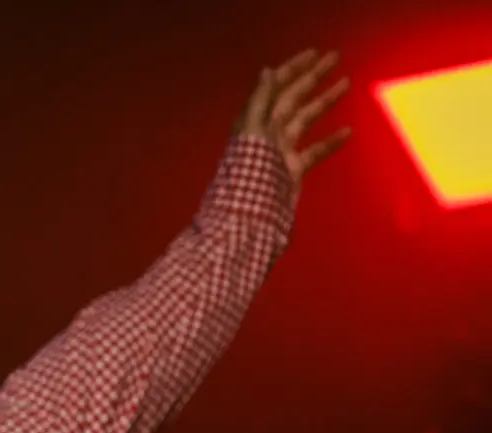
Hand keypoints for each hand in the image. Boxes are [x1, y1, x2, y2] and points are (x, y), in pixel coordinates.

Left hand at [236, 49, 347, 183]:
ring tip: (346, 82)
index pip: (276, 88)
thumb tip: (267, 70)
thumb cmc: (244, 176)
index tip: (315, 53)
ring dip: (325, 100)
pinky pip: (314, 152)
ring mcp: (281, 152)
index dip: (293, 68)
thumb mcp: (250, 133)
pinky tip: (348, 131)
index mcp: (254, 122)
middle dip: (313, 76)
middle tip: (336, 56)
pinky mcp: (292, 172)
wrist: (246, 218)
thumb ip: (259, 102)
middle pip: (293, 98)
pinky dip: (331, 141)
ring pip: (305, 119)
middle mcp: (267, 133)